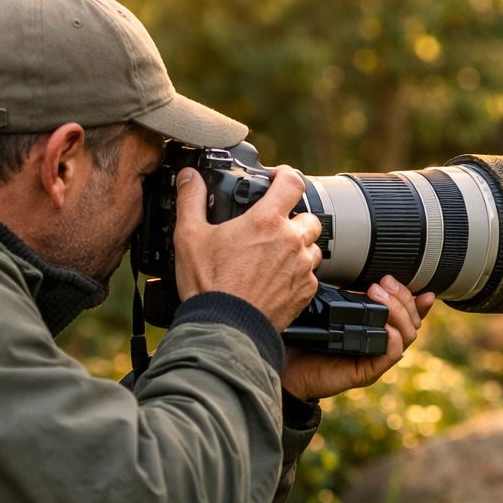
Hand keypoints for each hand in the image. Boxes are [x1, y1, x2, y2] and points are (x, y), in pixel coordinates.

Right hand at [172, 165, 320, 330]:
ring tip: (275, 256)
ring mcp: (301, 268)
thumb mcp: (189, 236)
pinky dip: (299, 275)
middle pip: (308, 216)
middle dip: (294, 218)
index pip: (292, 182)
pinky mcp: (305, 292)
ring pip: (313, 247)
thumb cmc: (209, 284)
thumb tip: (189, 177)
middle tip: (274, 227)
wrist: (225, 327)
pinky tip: (277, 280)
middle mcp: (290, 241)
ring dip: (299, 247)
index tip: (279, 179)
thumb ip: (191, 200)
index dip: (286, 175)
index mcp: (266, 221)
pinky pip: (311, 276)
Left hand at [281, 276, 436, 399]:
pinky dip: (392, 337)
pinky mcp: (367, 372)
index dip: (418, 302)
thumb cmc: (305, 338)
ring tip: (377, 295)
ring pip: (407, 336)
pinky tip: (384, 325)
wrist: (286, 365)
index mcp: (376, 329)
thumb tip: (362, 273)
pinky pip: (392, 354)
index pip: (408, 315)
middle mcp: (380, 345)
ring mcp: (376, 359)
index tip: (420, 288)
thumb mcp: (330, 310)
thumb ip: (350, 297)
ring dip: (398, 312)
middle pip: (412, 323)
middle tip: (385, 284)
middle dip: (404, 299)